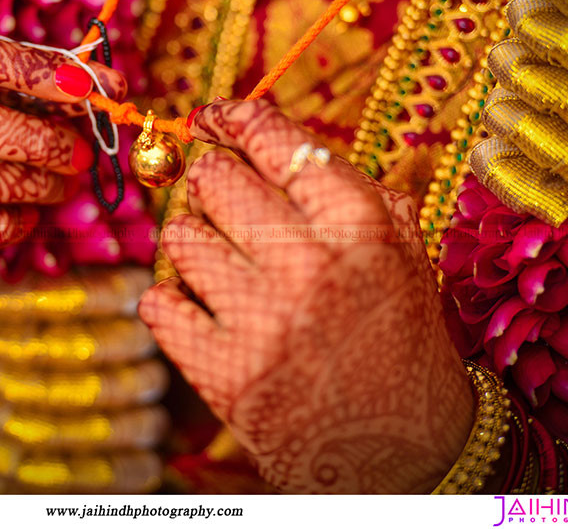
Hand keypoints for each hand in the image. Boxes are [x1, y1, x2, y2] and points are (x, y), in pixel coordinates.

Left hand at [138, 100, 472, 492]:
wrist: (408, 449)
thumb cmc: (398, 336)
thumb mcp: (397, 251)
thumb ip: (341, 188)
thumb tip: (260, 131)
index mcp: (358, 227)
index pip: (272, 139)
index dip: (232, 118)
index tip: (212, 118)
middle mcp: (309, 266)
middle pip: (214, 180)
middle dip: (214, 185)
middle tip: (227, 207)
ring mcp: (262, 321)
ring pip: (179, 236)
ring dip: (193, 243)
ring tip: (226, 268)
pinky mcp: (224, 373)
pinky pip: (159, 304)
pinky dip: (170, 302)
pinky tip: (201, 309)